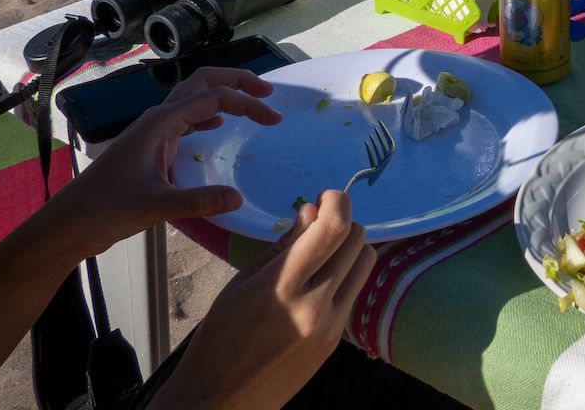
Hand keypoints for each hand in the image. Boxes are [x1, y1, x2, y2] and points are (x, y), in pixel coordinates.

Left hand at [49, 67, 281, 257]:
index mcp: (160, 123)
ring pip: (192, 99)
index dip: (247, 102)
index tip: (273, 119)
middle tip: (268, 93)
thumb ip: (197, 201)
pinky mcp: (149, 147)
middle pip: (202, 83)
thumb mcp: (154, 206)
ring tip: (251, 105)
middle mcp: (157, 120)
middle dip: (236, 82)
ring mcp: (152, 132)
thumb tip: (237, 198)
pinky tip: (216, 127)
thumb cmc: (106, 209)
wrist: (70, 223)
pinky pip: (184, 119)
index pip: (213, 98)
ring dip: (223, 95)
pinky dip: (207, 114)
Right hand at [157, 191, 376, 409]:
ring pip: (365, 264)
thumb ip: (283, 247)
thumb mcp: (242, 284)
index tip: (326, 196)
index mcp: (282, 287)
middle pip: (356, 241)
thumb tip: (311, 211)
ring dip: (350, 246)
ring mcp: (330, 326)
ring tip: (323, 249)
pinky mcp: (336, 342)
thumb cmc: (220, 338)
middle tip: (321, 221)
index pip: (332, 230)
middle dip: (343, 221)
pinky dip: (343, 275)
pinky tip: (319, 279)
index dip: (337, 202)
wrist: (222, 400)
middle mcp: (314, 305)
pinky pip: (353, 292)